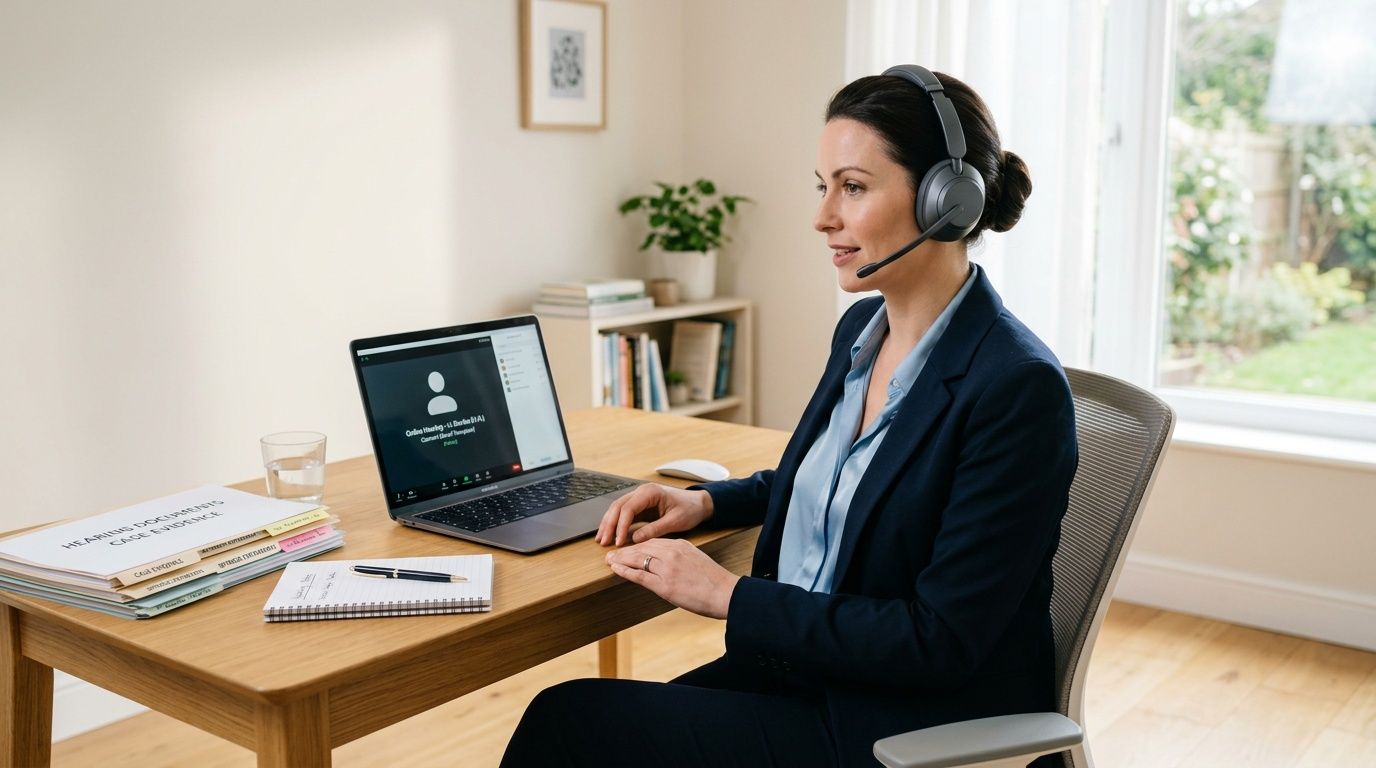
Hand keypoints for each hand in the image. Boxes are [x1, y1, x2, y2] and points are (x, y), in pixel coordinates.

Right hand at [595, 484, 713, 546]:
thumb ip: (655, 529)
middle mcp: (642, 492)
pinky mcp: (640, 505)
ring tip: (601, 539)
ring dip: (608, 524)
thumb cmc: (689, 509)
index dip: (620, 525)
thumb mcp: (675, 521)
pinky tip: (610, 534)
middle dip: (609, 524)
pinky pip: (623, 513)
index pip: (628, 508)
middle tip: (603, 542)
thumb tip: (635, 539)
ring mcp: (639, 497)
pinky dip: (615, 524)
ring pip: (617, 509)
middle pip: (618, 506)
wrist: (698, 503)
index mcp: (650, 492)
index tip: (617, 542)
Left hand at [605, 538, 739, 618]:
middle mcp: (672, 553)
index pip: (653, 542)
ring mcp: (667, 568)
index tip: (628, 548)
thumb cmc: (715, 582)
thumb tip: (666, 564)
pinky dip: (624, 571)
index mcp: (681, 545)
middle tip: (612, 552)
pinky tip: (615, 569)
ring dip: (620, 559)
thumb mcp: (696, 560)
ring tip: (609, 560)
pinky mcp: (664, 585)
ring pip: (637, 558)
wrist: (726, 593)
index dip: (637, 545)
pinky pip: (639, 574)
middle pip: (642, 547)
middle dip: (625, 550)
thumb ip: (680, 558)